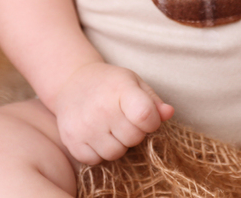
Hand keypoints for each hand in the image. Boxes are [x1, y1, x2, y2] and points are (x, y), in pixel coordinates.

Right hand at [53, 61, 174, 164]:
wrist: (72, 81)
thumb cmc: (110, 84)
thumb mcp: (134, 83)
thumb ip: (153, 101)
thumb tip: (169, 113)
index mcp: (120, 90)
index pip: (145, 116)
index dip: (151, 121)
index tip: (146, 117)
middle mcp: (101, 109)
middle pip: (133, 138)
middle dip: (134, 132)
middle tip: (123, 119)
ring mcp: (84, 126)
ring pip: (115, 153)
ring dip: (117, 144)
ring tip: (109, 127)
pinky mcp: (71, 141)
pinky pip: (95, 160)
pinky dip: (98, 152)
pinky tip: (96, 134)